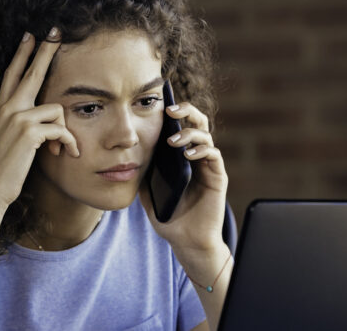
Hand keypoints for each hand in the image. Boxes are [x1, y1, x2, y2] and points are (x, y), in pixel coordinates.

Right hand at [0, 28, 79, 212]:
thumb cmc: (3, 170)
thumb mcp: (10, 141)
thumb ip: (23, 125)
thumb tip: (49, 119)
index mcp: (1, 109)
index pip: (12, 74)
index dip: (21, 54)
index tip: (29, 37)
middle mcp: (6, 109)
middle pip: (31, 72)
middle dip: (45, 51)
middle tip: (55, 33)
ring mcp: (16, 118)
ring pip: (56, 110)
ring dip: (66, 132)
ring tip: (64, 149)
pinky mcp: (28, 131)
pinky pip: (60, 129)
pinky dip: (68, 143)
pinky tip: (66, 154)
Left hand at [141, 102, 227, 251]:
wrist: (187, 241)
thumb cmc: (170, 217)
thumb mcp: (148, 192)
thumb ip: (143, 173)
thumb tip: (128, 155)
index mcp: (182, 157)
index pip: (181, 126)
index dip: (173, 113)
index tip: (158, 105)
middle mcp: (197, 157)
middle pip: (197, 122)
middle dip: (186, 111)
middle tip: (171, 110)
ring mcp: (209, 166)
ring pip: (205, 135)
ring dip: (189, 133)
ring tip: (173, 141)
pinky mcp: (218, 177)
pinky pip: (213, 155)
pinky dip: (201, 150)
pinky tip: (189, 155)